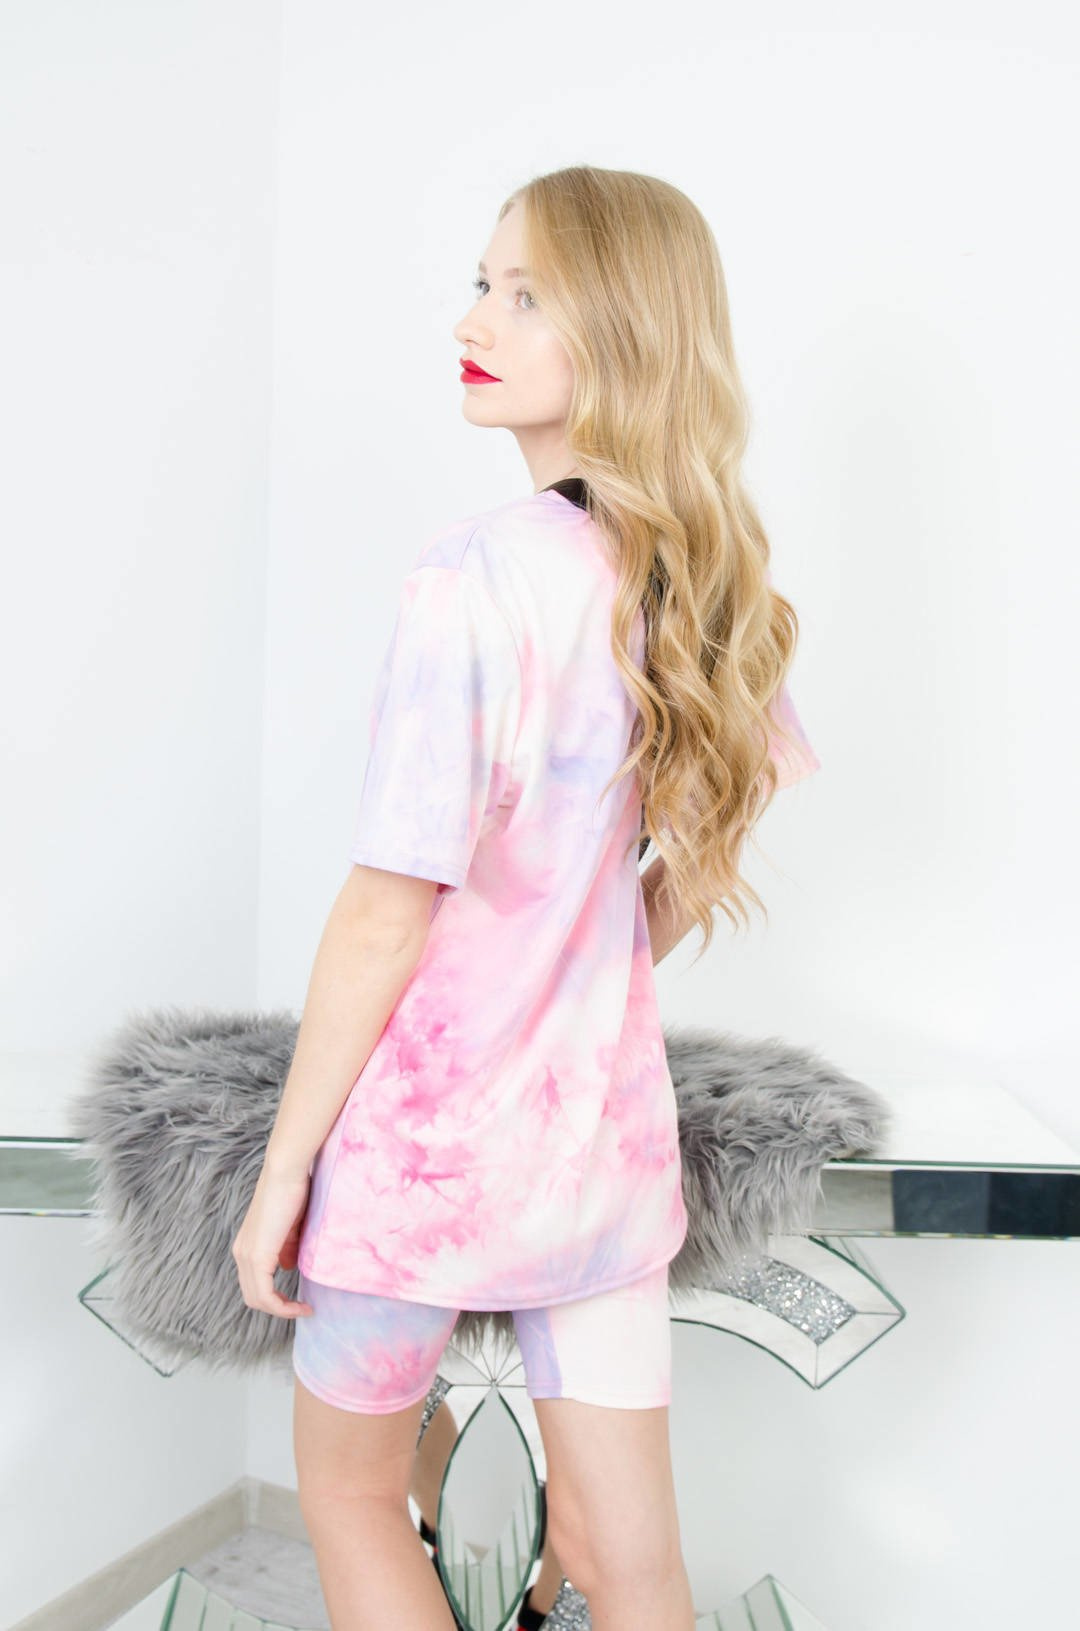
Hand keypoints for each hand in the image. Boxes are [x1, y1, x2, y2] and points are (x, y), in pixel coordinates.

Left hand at [231, 1167, 314, 1318]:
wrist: (286, 1172)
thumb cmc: (292, 1192)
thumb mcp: (291, 1228)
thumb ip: (287, 1248)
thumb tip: (288, 1267)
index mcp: (246, 1247)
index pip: (255, 1285)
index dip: (276, 1299)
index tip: (300, 1300)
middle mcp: (241, 1254)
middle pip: (254, 1297)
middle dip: (279, 1308)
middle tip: (303, 1307)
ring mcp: (247, 1256)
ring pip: (258, 1299)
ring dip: (282, 1309)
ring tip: (304, 1308)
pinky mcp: (257, 1256)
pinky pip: (265, 1295)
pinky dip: (283, 1306)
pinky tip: (301, 1305)